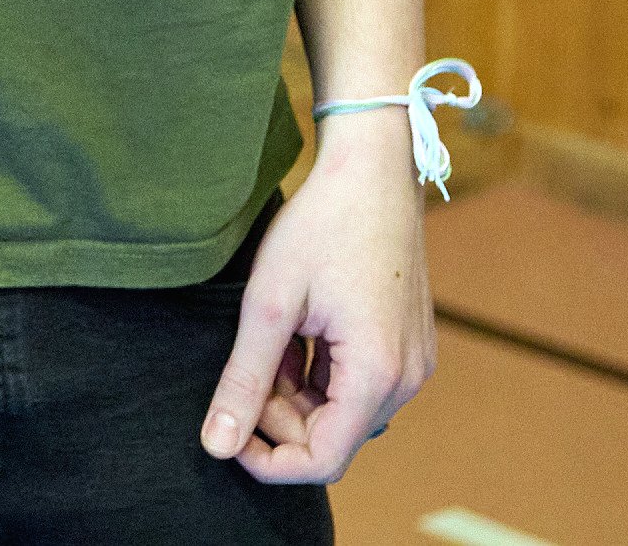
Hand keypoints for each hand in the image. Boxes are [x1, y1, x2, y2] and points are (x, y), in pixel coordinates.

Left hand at [199, 121, 435, 482]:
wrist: (372, 168)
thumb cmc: (322, 225)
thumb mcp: (270, 303)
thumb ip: (244, 379)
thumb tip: (217, 445)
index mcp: (377, 375)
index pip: (323, 461)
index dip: (268, 460)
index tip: (228, 430)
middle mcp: (405, 379)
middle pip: (331, 437)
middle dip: (277, 417)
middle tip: (242, 366)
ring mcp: (410, 362)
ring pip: (341, 411)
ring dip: (295, 393)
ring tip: (266, 339)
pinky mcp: (405, 344)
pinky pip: (356, 384)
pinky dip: (317, 373)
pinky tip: (292, 331)